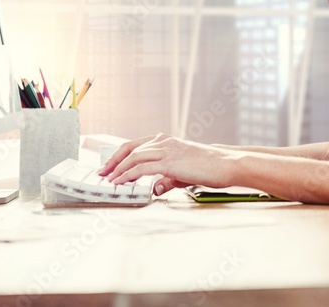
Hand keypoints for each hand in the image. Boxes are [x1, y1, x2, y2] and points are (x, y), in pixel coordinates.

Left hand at [98, 133, 239, 194]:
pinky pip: (142, 168)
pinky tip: (122, 181)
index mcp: (167, 141)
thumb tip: (156, 188)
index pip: (136, 145)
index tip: (109, 165)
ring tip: (109, 180)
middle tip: (102, 172)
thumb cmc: (209, 167)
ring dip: (118, 168)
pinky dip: (129, 175)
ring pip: (134, 157)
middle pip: (130, 148)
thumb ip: (168, 179)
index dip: (120, 154)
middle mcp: (164, 142)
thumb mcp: (183, 173)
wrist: (226, 164)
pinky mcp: (170, 162)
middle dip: (113, 160)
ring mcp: (167, 150)